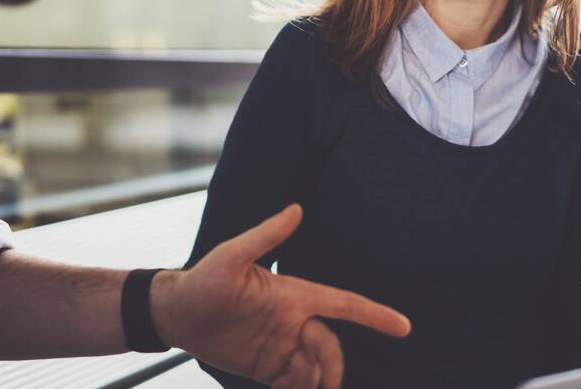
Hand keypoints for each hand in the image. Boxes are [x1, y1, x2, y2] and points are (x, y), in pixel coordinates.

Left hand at [151, 205, 410, 388]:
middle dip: (331, 366)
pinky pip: (295, 384)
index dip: (375, 315)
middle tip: (322, 385)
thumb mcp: (231, 255)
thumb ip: (265, 236)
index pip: (344, 304)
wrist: (176, 314)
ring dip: (314, 382)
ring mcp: (282, 345)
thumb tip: (296, 209)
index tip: (404, 327)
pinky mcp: (268, 368)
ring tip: (292, 387)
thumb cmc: (203, 279)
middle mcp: (294, 321)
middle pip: (330, 346)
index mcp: (294, 295)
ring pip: (316, 368)